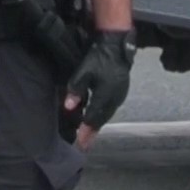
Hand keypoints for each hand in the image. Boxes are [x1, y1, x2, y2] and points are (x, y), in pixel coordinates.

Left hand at [64, 29, 136, 148]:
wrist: (115, 45)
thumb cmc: (99, 57)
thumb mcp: (84, 70)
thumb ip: (76, 88)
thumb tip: (69, 106)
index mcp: (106, 94)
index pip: (93, 117)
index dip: (85, 130)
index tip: (79, 143)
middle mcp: (115, 98)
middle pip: (101, 119)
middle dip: (92, 132)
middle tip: (84, 145)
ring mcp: (120, 96)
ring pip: (106, 115)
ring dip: (97, 125)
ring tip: (88, 136)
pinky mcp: (120, 92)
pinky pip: (110, 109)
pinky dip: (101, 117)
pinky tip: (96, 119)